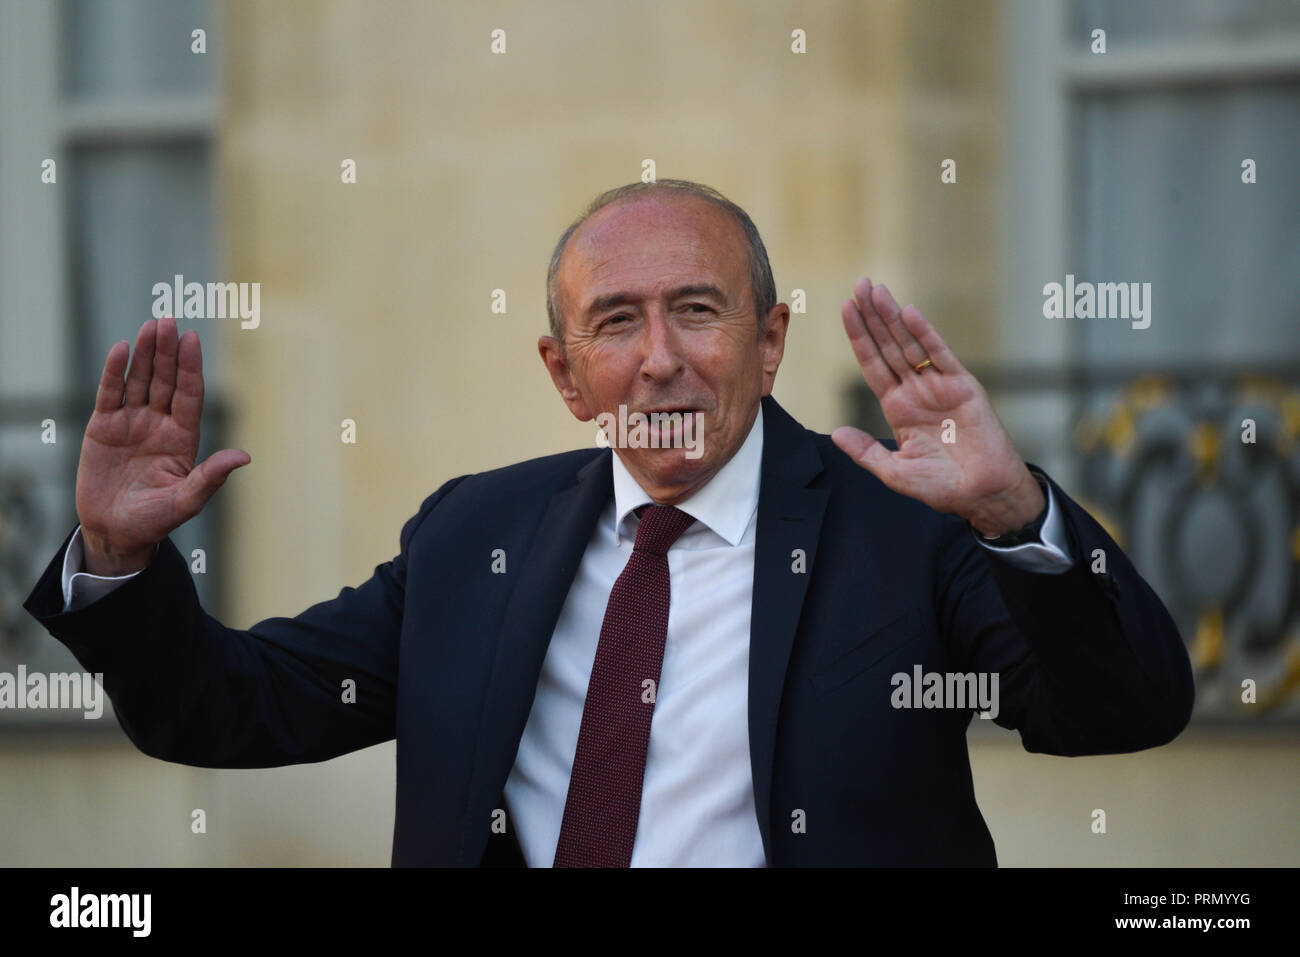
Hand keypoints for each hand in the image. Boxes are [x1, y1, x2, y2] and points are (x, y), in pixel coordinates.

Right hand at [75, 316, 250, 575]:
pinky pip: (110, 393)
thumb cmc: (155, 520)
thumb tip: (244, 457)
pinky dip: (115, 372)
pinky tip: (122, 349)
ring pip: (140, 380)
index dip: (190, 367)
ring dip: (145, 354)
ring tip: (151, 326)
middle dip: (168, 352)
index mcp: (183, 437)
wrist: (115, 532)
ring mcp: (131, 423)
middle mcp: (159, 424)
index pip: (189, 394)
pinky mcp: (104, 427)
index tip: (192, 339)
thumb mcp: (186, 501)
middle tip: (170, 321)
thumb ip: (210, 477)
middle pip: (165, 380)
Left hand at [830, 278, 1044, 536]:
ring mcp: (939, 386)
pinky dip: (925, 334)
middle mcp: (916, 391)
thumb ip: (866, 452)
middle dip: (872, 316)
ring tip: (876, 290)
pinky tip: (908, 313)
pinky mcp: (963, 387)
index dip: (859, 338)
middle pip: (888, 346)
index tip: (845, 310)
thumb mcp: (895, 472)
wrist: (983, 494)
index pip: (872, 365)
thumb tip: (836, 433)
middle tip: (859, 284)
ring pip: (910, 344)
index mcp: (898, 408)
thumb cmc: (942, 487)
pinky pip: (940, 355)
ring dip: (893, 317)